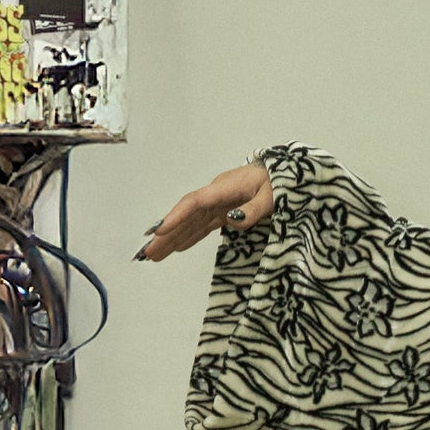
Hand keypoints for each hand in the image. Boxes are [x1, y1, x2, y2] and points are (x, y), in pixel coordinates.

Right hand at [138, 161, 274, 262]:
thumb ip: (253, 209)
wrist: (282, 173)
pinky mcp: (223, 211)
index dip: (177, 217)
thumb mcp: (272, 196)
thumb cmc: (278, 183)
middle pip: (186, 215)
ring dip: (172, 239)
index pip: (195, 203)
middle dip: (166, 234)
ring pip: (191, 222)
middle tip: (147, 253)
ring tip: (154, 256)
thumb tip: (232, 220)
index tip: (160, 231)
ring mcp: (218, 203)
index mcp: (224, 188)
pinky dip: (190, 236)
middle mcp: (215, 195)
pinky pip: (202, 225)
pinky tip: (177, 248)